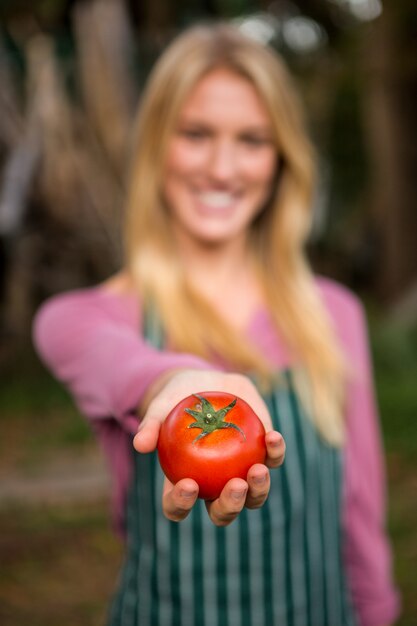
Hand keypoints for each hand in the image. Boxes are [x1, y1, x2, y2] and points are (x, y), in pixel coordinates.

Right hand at [133, 369, 284, 525]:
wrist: (208, 384)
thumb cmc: (178, 400)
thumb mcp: (162, 406)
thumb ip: (151, 424)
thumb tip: (140, 444)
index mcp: (184, 482)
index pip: (178, 506)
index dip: (181, 504)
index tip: (188, 484)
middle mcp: (215, 485)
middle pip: (222, 511)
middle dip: (230, 506)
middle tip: (235, 485)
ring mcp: (242, 472)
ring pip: (254, 496)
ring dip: (259, 489)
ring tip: (258, 470)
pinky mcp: (263, 454)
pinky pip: (273, 458)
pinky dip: (275, 451)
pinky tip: (272, 436)